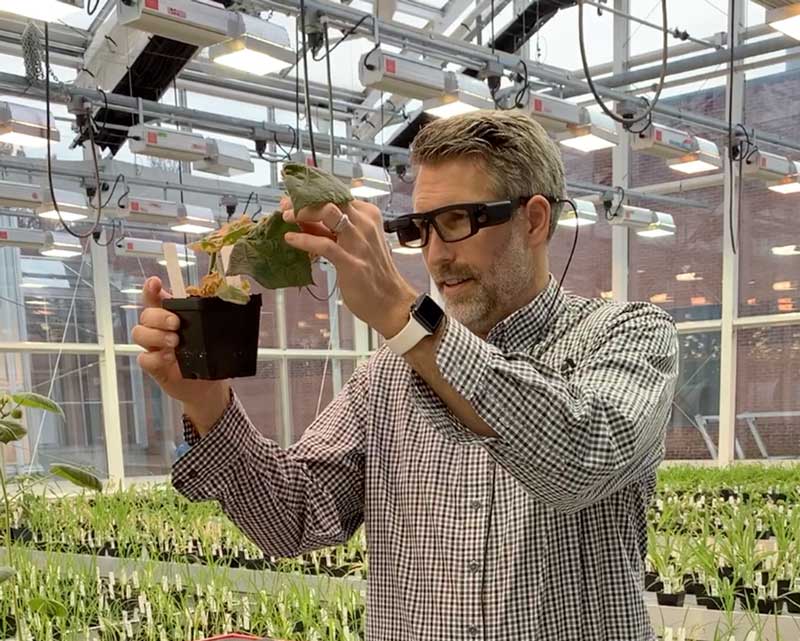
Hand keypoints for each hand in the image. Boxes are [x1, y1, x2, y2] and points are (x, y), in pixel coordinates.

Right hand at [132, 277, 229, 434]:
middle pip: (146, 315)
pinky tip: (169, 359)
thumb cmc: (206, 354)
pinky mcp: (152, 366)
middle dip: (159, 317)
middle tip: (176, 325)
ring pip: (139, 333)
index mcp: (171, 316)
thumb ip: (207, 317)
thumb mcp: (209, 333)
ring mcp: (153, 347)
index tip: (155, 283)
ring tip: (174, 343)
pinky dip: (155, 357)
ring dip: (156, 336)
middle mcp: (158, 329)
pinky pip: (143, 358)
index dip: (151, 289)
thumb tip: (219, 297)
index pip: (155, 298)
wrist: (206, 385)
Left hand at [281, 198, 417, 338]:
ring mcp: (359, 242)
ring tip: (287, 217)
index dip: (313, 194)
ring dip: (303, 213)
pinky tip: (291, 239)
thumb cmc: (372, 271)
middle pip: (330, 199)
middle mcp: (365, 224)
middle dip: (304, 200)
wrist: (389, 300)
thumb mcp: (355, 243)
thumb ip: (333, 230)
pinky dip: (304, 239)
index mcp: (368, 215)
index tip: (295, 197)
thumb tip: (306, 219)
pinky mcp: (351, 262)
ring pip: (328, 213)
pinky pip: (324, 244)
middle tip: (286, 205)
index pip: (337, 195)